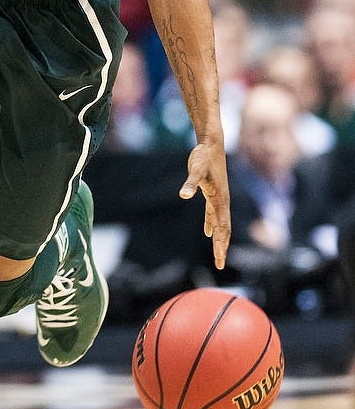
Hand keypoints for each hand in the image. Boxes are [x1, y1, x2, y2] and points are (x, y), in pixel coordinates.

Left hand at [179, 142, 230, 270]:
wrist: (211, 143)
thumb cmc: (203, 156)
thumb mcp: (195, 169)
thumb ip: (190, 183)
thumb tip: (184, 195)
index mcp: (220, 199)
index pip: (222, 227)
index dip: (220, 244)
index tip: (219, 259)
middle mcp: (223, 201)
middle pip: (224, 229)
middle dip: (222, 247)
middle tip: (220, 265)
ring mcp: (219, 197)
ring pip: (221, 223)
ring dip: (219, 239)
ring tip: (218, 254)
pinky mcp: (213, 193)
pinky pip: (214, 214)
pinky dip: (211, 225)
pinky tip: (207, 232)